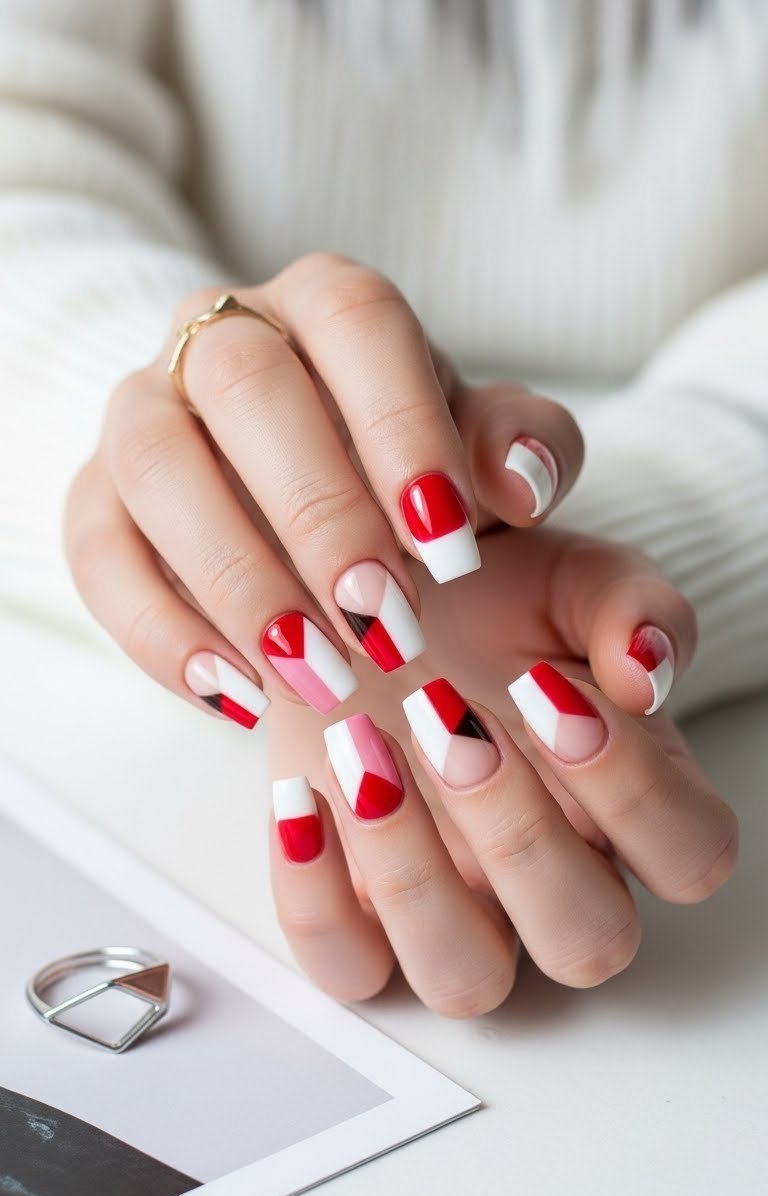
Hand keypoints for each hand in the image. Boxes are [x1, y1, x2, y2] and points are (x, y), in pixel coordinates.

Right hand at [64, 254, 580, 725]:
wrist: (307, 498)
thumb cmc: (408, 468)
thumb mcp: (483, 453)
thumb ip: (527, 449)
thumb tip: (519, 480)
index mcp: (328, 305)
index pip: (357, 323)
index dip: (402, 429)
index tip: (450, 547)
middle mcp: (223, 337)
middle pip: (246, 386)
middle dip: (318, 513)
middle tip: (384, 623)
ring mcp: (145, 412)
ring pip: (156, 465)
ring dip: (235, 578)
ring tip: (312, 674)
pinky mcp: (97, 498)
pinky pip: (97, 553)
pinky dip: (159, 632)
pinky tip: (234, 695)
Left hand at [269, 528, 738, 1015]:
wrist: (372, 597)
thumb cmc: (490, 600)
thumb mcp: (570, 576)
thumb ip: (631, 607)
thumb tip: (646, 669)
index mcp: (631, 806)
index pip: (689, 858)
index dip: (634, 792)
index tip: (550, 690)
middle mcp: (552, 881)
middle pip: (586, 942)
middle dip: (519, 835)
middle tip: (444, 716)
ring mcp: (453, 909)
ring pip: (464, 978)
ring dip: (412, 874)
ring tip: (359, 746)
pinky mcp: (355, 913)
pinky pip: (344, 966)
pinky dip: (312, 896)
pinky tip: (300, 793)